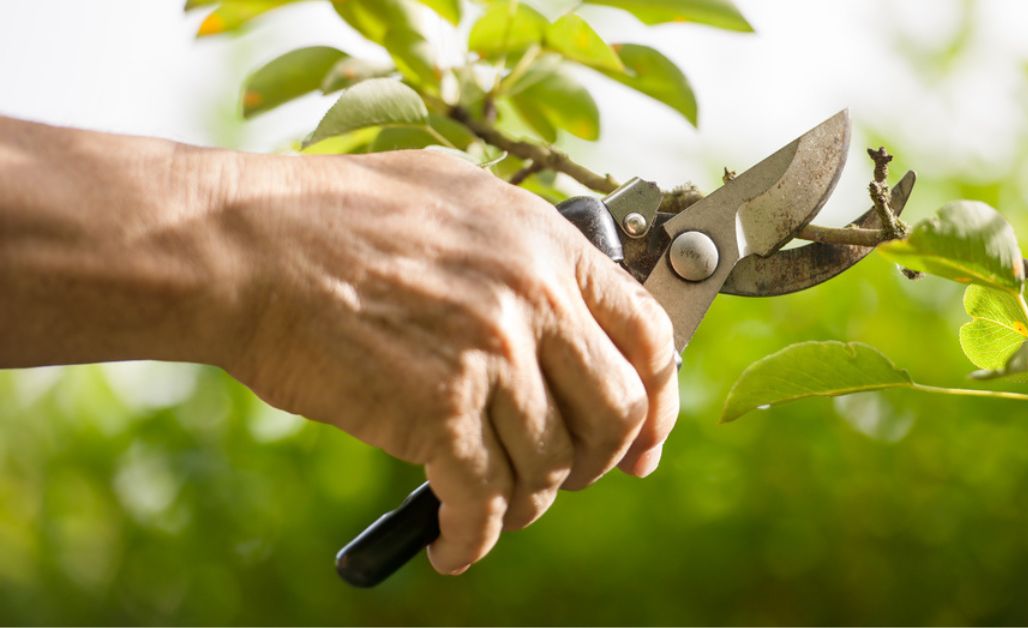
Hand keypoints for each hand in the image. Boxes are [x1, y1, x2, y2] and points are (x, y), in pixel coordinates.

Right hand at [219, 150, 679, 574]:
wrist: (248, 246)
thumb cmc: (336, 215)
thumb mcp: (456, 193)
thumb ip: (523, 243)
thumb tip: (562, 290)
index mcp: (548, 246)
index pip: (650, 336)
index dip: (658, 402)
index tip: (644, 441)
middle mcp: (534, 301)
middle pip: (617, 413)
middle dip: (600, 461)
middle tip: (571, 476)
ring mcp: (490, 357)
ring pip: (550, 466)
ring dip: (529, 502)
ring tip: (496, 505)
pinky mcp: (438, 412)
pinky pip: (484, 502)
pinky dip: (473, 540)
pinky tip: (453, 545)